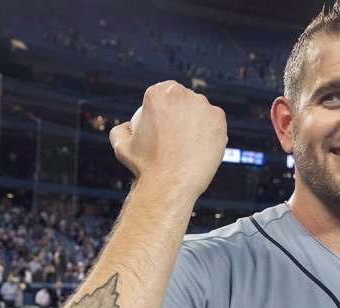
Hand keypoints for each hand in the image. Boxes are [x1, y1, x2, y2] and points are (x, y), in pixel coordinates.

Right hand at [109, 81, 227, 197]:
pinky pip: (215, 121)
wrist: (170, 184)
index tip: (166, 120)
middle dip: (181, 110)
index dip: (165, 106)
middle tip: (180, 131)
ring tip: (191, 141)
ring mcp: (202, 106)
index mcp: (156, 94)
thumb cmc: (144, 167)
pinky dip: (210, 130)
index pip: (164, 91)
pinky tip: (202, 144)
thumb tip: (128, 125)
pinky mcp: (219, 119)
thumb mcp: (121, 146)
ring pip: (200, 108)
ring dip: (197, 119)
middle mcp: (180, 94)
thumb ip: (121, 129)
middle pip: (184, 97)